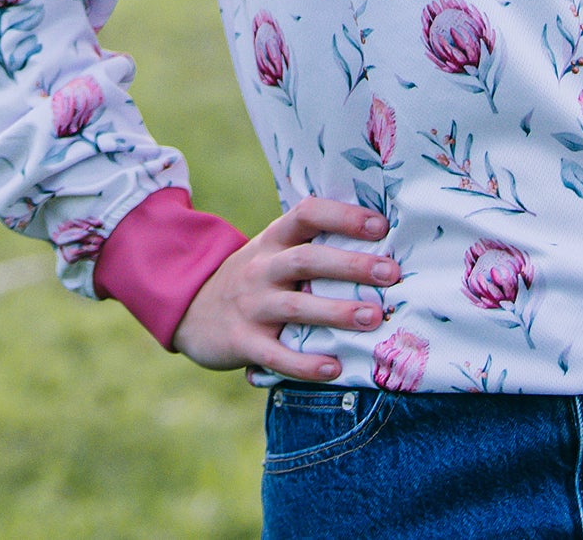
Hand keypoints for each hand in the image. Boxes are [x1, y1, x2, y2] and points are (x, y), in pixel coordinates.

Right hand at [169, 198, 397, 381]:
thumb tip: (381, 248)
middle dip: (351, 265)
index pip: (306, 215)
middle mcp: (261, 269)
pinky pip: (276, 355)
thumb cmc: (254, 280)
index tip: (381, 226)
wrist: (191, 310)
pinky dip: (306, 364)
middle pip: (306, 260)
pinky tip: (335, 368)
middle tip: (391, 273)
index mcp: (273, 241)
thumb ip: (312, 249)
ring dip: (336, 311)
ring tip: (373, 317)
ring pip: (295, 307)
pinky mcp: (242, 342)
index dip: (343, 216)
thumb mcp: (272, 254)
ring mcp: (251, 306)